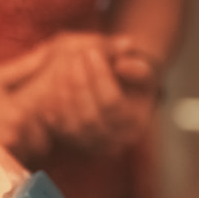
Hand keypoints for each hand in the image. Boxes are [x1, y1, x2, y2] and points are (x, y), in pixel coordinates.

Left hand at [18, 34, 157, 153]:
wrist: (115, 99)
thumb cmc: (131, 82)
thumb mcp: (143, 73)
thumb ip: (138, 69)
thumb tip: (122, 66)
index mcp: (134, 126)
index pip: (112, 104)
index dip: (100, 76)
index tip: (92, 52)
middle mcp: (113, 142)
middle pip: (90, 118)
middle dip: (79, 83)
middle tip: (76, 55)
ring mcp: (89, 145)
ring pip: (72, 124)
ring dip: (64, 90)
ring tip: (66, 62)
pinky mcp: (70, 142)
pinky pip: (57, 127)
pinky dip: (54, 102)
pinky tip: (56, 77)